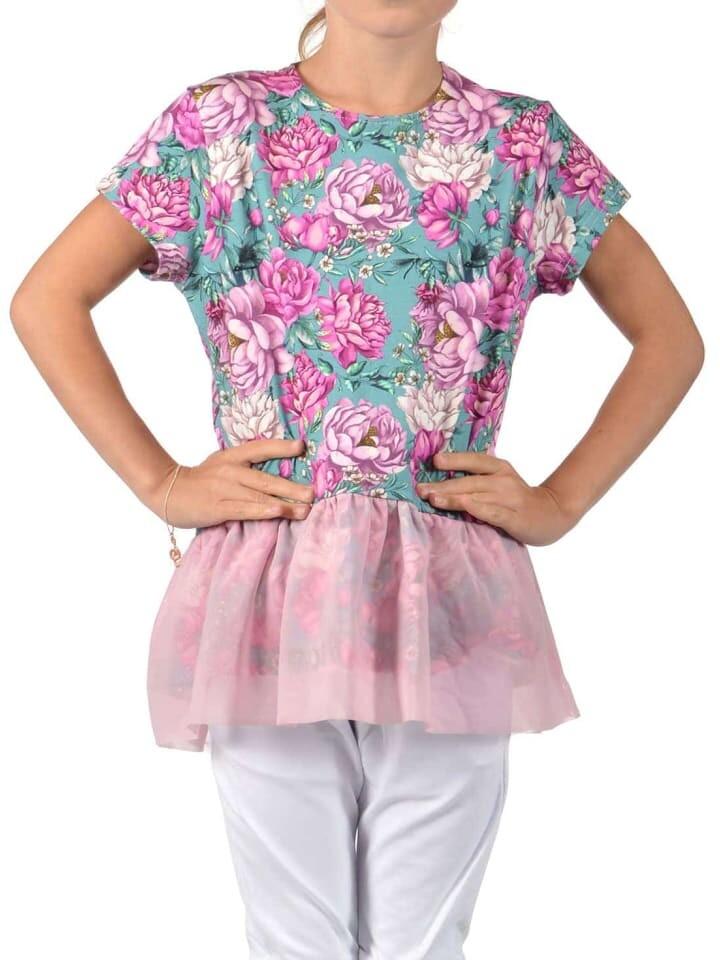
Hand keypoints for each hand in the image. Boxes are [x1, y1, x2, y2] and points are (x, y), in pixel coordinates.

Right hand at [146, 438, 314, 527]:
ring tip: (305, 510)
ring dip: (285, 504)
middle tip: (314, 493)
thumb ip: (245, 468)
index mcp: (232, 456)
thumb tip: (276, 476)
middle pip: (267, 479)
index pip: (261, 448)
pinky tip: (278, 513)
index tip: (302, 446)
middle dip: (293, 487)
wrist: (167, 490)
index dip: (281, 447)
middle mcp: (231, 470)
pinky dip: (263, 512)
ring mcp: (225, 489)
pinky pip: (245, 509)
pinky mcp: (218, 507)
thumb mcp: (222, 465)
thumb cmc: (200, 481)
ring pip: (260, 497)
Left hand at [416, 451, 580, 545]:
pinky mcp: (513, 517)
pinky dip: (477, 508)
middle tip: (421, 489)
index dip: (455, 459)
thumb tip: (441, 480)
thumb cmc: (517, 500)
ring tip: (432, 498)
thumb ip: (476, 479)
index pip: (474, 460)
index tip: (434, 461)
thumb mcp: (500, 482)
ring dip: (453, 497)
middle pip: (469, 480)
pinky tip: (464, 506)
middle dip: (443, 484)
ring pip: (476, 495)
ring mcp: (509, 498)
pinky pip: (492, 512)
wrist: (552, 514)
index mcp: (499, 468)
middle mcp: (503, 480)